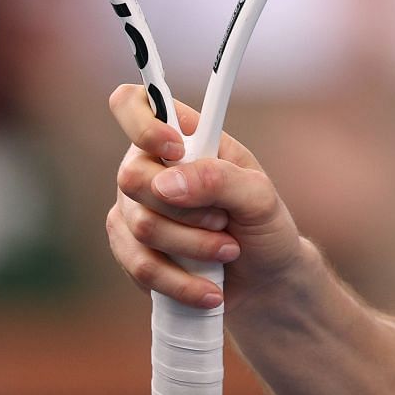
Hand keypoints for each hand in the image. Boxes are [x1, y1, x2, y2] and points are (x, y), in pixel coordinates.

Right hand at [107, 84, 302, 311]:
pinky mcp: (131, 250)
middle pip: (132, 176)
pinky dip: (179, 281)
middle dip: (186, 208)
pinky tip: (209, 290)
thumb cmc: (264, 226)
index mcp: (186, 137)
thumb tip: (165, 183)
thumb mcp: (259, 197)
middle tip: (225, 219)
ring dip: (193, 245)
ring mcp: (135, 209)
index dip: (143, 123)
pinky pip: (139, 265)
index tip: (175, 149)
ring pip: (139, 226)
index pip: (135, 104)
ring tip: (228, 250)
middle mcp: (152, 168)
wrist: (264, 281)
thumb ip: (219, 179)